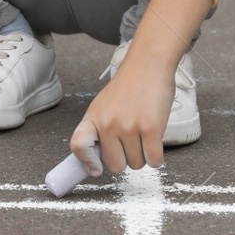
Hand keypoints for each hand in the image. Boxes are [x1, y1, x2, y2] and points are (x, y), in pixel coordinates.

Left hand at [71, 44, 173, 174]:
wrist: (148, 65)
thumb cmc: (128, 88)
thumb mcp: (104, 106)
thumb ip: (99, 130)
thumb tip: (97, 162)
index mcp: (93, 118)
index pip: (78, 146)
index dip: (86, 162)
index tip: (96, 169)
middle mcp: (108, 124)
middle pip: (114, 166)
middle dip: (126, 160)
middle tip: (132, 144)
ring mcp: (129, 126)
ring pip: (136, 165)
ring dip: (143, 156)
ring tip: (144, 135)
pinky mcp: (150, 128)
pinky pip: (153, 161)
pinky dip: (156, 157)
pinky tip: (155, 142)